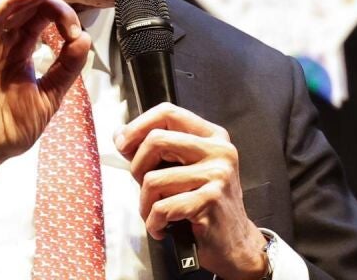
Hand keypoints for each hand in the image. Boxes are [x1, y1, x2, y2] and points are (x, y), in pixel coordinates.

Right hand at [0, 0, 91, 191]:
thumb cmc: (10, 127)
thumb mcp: (51, 95)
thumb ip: (67, 67)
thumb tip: (83, 38)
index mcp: (20, 50)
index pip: (42, 16)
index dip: (64, 13)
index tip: (79, 32)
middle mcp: (5, 42)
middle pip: (30, 2)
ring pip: (13, 3)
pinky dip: (12, 2)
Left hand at [115, 103, 269, 279]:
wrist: (236, 243)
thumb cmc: (206, 206)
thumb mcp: (186, 170)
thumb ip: (158, 151)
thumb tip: (120, 134)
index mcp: (212, 136)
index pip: (168, 113)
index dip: (137, 126)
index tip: (123, 145)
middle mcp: (219, 150)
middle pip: (156, 140)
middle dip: (138, 167)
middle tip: (143, 187)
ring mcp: (217, 175)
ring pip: (153, 180)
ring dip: (145, 205)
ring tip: (156, 215)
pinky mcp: (211, 200)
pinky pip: (162, 208)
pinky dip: (154, 223)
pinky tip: (163, 228)